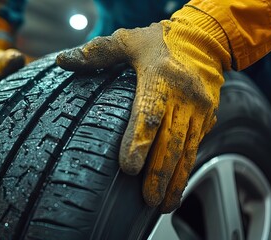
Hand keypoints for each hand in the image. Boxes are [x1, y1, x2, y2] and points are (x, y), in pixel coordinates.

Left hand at [57, 7, 230, 211]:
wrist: (205, 40)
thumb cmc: (162, 42)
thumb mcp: (129, 40)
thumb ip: (99, 51)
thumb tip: (64, 60)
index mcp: (161, 78)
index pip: (149, 113)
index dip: (139, 141)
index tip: (129, 168)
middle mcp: (183, 98)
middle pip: (172, 140)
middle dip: (159, 172)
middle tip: (148, 199)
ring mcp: (197, 111)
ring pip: (186, 150)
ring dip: (175, 179)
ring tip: (163, 204)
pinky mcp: (205, 120)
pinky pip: (195, 149)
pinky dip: (185, 172)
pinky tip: (176, 190)